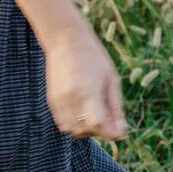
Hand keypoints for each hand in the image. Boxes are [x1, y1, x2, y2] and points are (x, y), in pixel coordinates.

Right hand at [43, 13, 127, 140]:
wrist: (65, 39)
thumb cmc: (93, 57)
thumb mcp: (112, 80)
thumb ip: (116, 108)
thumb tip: (121, 132)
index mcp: (88, 92)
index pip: (100, 126)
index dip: (112, 132)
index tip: (119, 128)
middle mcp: (71, 99)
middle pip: (86, 131)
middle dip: (99, 131)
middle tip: (107, 117)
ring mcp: (59, 101)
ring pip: (72, 130)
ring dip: (85, 130)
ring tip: (93, 114)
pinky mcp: (52, 100)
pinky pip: (62, 123)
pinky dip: (74, 124)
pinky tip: (81, 109)